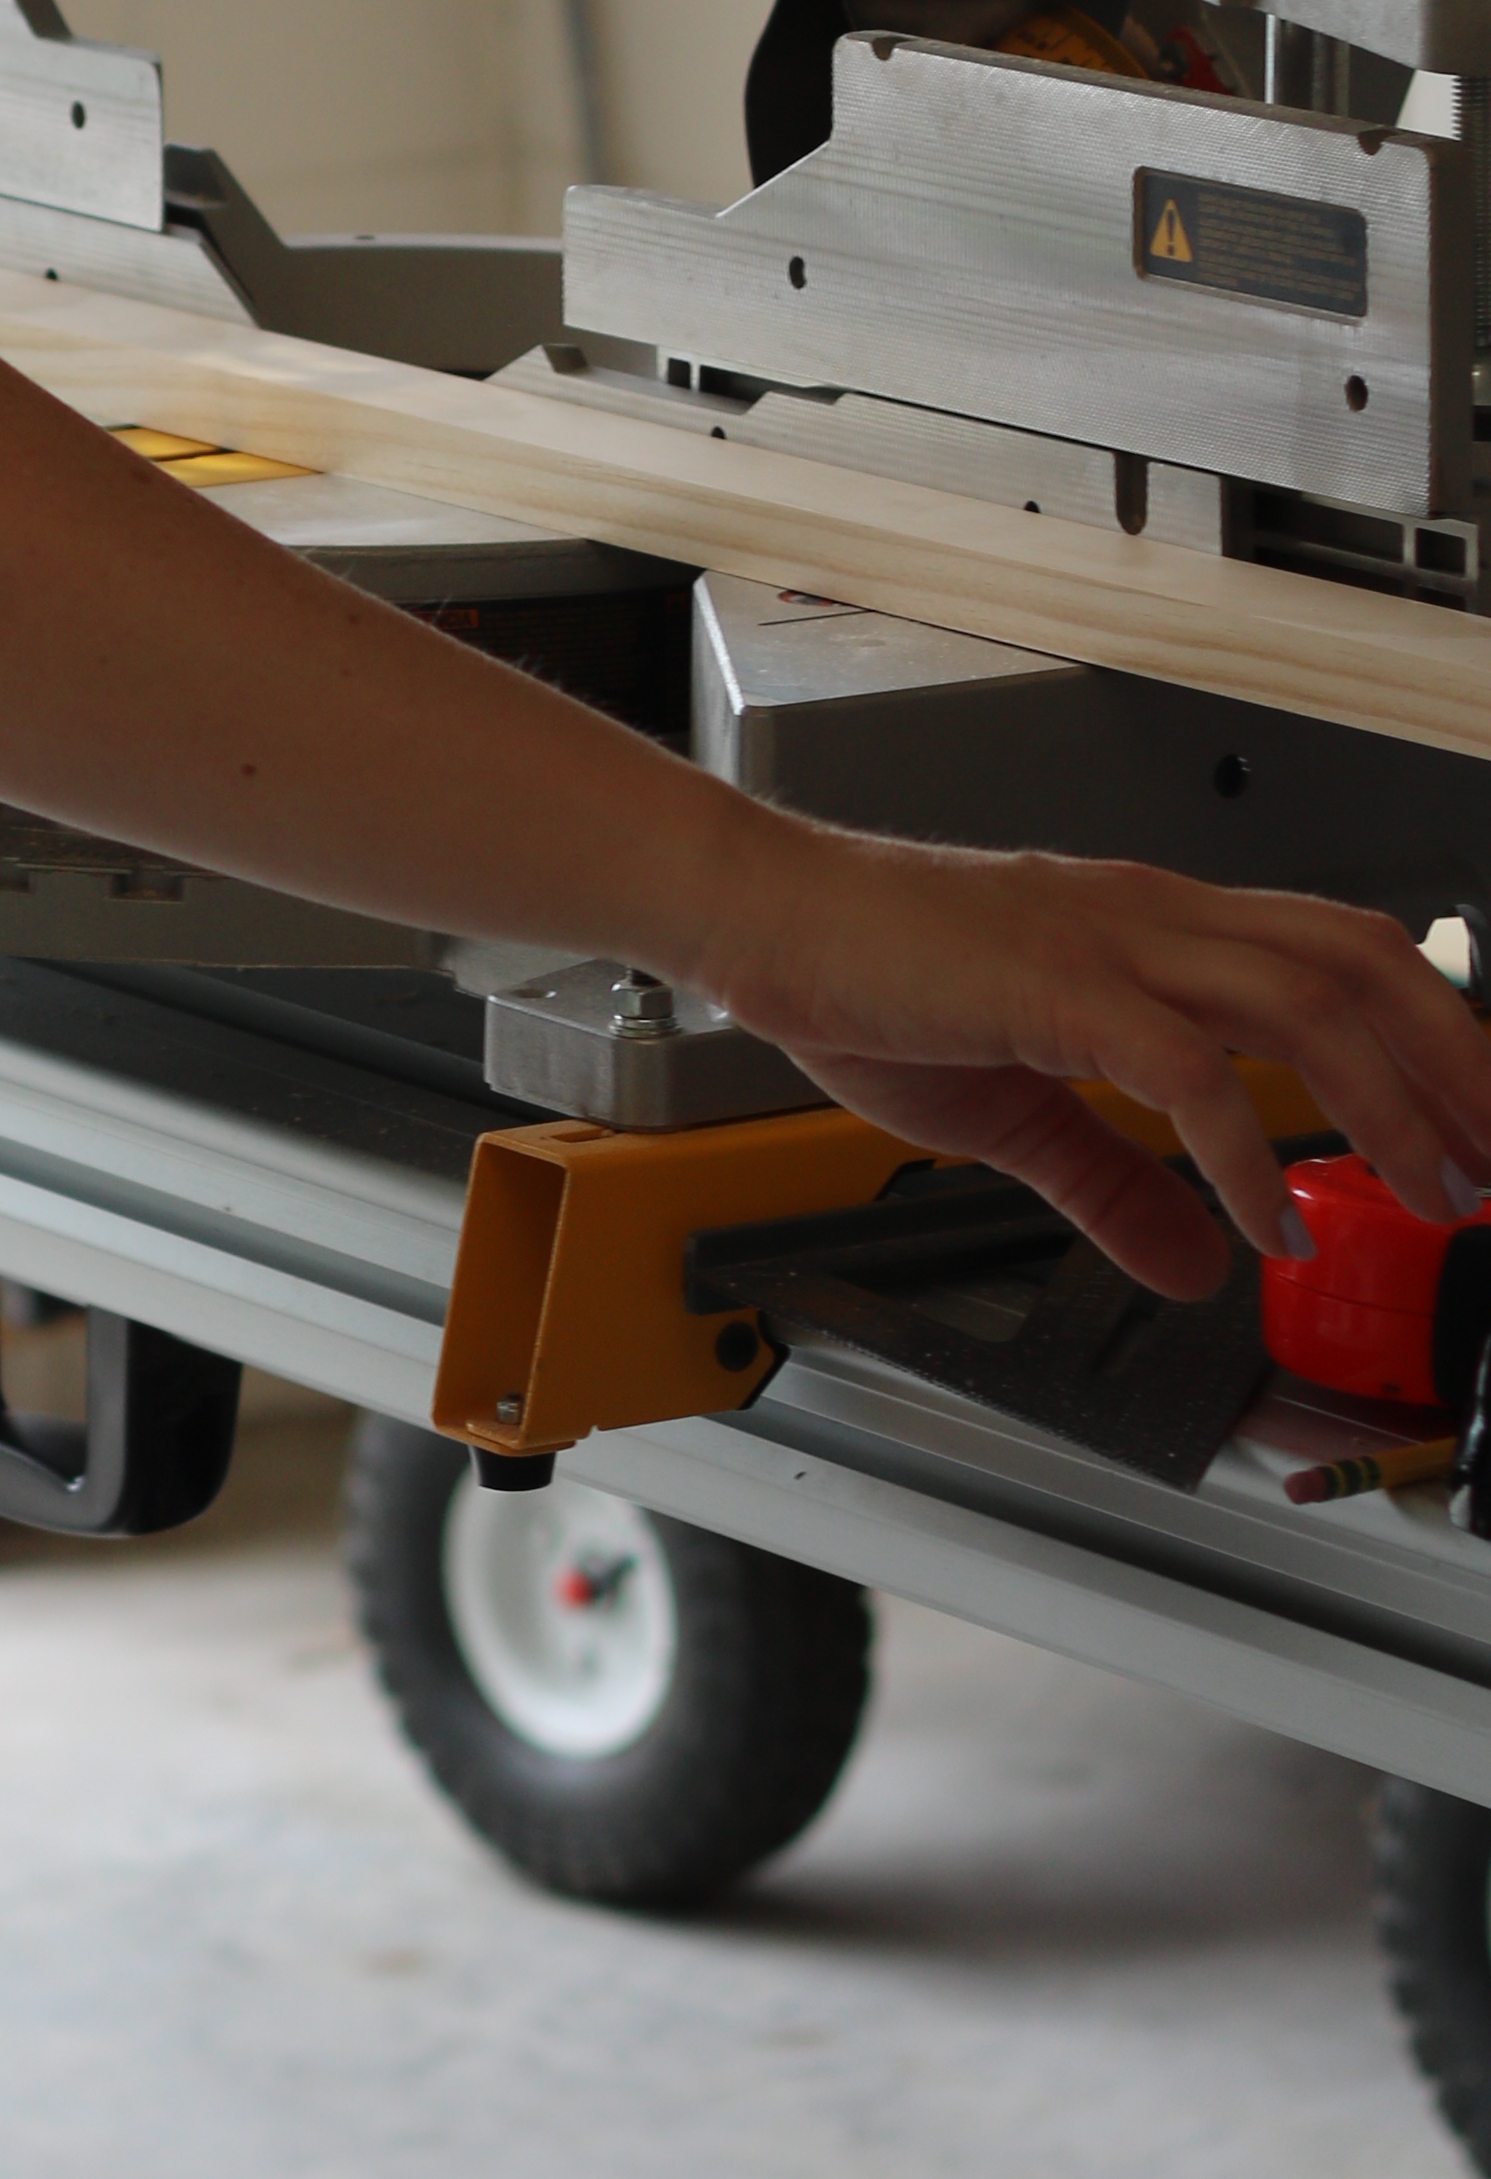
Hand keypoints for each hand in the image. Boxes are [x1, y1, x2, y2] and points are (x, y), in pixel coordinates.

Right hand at [691, 824, 1490, 1296]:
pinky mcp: (1056, 984)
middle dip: (1453, 1064)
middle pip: (1361, 960)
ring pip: (1305, 997)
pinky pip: (1184, 1067)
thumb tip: (1196, 1263)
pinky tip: (1258, 1220)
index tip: (1474, 1132)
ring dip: (1387, 1101)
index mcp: (1155, 927)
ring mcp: (1110, 941)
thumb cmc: (865, 981)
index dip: (1429, 1037)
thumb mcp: (1012, 1111)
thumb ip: (1113, 1185)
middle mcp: (1155, 915)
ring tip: (1427, 1191)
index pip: (1342, 955)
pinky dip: (1240, 1150)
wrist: (760, 918)